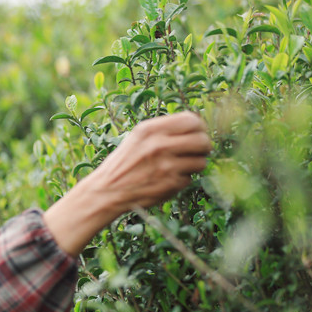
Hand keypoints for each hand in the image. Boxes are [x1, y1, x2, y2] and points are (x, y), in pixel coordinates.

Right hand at [88, 111, 210, 210]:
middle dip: (204, 147)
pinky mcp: (170, 184)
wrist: (107, 191)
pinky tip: (168, 179)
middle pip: (203, 141)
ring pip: (201, 162)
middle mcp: (158, 145)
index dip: (199, 127)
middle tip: (198, 151)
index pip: (192, 120)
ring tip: (180, 166)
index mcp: (150, 130)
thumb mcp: (137, 138)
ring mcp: (166, 166)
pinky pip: (190, 179)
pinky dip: (182, 180)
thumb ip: (163, 130)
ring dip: (195, 165)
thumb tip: (195, 126)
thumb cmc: (123, 163)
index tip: (197, 133)